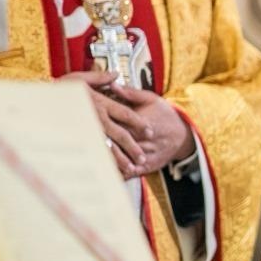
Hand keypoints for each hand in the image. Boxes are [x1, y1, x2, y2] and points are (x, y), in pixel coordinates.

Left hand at [60, 70, 191, 177]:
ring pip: (121, 160)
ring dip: (103, 161)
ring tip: (84, 161)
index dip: (99, 123)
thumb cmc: (165, 114)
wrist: (184, 135)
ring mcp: (144, 155)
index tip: (80, 122)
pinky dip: (116, 175)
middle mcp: (142, 140)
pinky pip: (129, 173)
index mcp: (140, 121)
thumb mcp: (151, 99)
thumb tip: (112, 83)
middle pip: (116, 143)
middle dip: (98, 143)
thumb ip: (130, 93)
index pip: (117, 123)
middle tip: (76, 144)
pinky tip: (102, 176)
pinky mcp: (146, 166)